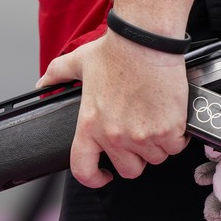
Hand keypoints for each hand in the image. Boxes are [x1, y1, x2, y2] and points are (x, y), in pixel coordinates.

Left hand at [36, 31, 190, 187]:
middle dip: (137, 156)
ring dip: (158, 144)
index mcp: (90, 125)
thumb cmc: (117, 50)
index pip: (83, 169)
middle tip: (140, 135)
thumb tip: (43, 83)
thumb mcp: (79, 62)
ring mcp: (142, 136)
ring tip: (157, 119)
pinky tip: (172, 118)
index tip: (103, 176)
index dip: (93, 179)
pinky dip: (177, 136)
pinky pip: (175, 147)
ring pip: (156, 157)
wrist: (145, 41)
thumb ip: (58, 74)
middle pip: (130, 169)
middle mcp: (115, 136)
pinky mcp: (168, 130)